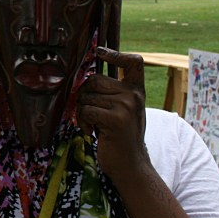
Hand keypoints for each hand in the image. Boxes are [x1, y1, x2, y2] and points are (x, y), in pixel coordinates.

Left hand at [77, 47, 150, 182]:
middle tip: (92, 114)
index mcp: (136, 90)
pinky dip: (82, 121)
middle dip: (85, 96)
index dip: (116, 54)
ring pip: (86, 96)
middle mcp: (134, 95)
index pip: (133, 62)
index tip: (100, 52)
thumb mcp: (121, 109)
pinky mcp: (116, 119)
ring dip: (82, 112)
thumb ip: (110, 92)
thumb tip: (83, 77)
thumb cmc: (119, 136)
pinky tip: (91, 132)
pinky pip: (85, 110)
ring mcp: (126, 106)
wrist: (130, 165)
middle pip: (94, 80)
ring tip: (94, 125)